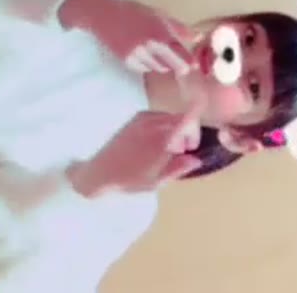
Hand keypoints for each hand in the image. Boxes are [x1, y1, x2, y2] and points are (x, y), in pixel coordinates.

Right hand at [60, 0, 199, 75]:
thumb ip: (178, 28)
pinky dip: (147, 64)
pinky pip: (144, 69)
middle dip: (177, 64)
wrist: (104, 15)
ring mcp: (138, 54)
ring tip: (156, 51)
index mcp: (160, 31)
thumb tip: (198, 37)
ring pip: (158, 68)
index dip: (189, 61)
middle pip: (171, 65)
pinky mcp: (127, 61)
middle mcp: (150, 45)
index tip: (194, 64)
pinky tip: (144, 53)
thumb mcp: (158, 14)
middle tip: (178, 61)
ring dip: (162, 63)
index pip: (180, 53)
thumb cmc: (134, 11)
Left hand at [67, 104, 202, 196]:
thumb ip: (178, 168)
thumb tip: (197, 159)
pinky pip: (159, 116)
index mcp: (160, 139)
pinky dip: (164, 125)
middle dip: (187, 133)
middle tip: (183, 152)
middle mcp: (154, 124)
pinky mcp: (137, 116)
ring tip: (168, 150)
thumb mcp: (156, 181)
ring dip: (175, 129)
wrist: (100, 172)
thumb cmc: (129, 180)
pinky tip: (156, 142)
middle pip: (181, 119)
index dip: (195, 127)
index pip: (186, 121)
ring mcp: (144, 117)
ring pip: (170, 117)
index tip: (194, 144)